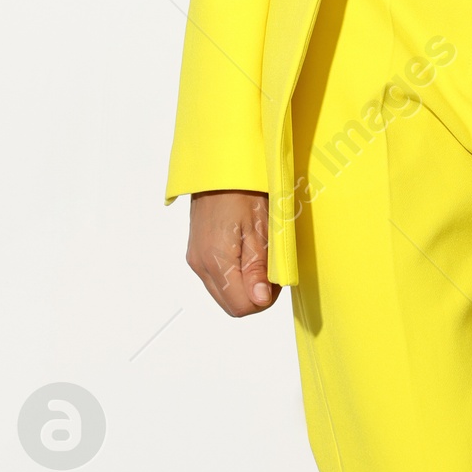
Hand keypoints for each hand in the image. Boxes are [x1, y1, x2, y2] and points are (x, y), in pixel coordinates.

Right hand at [186, 189, 278, 315]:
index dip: (264, 298)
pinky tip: (246, 250)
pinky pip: (217, 277)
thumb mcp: (260, 227)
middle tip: (271, 265)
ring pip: (224, 292)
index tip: (276, 275)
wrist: (220, 164)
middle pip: (231, 304)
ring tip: (260, 254)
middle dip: (255, 293)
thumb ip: (258, 268)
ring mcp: (196, 258)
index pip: (241, 306)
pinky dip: (234, 273)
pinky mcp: (197, 252)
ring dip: (245, 283)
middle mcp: (200, 264)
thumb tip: (259, 300)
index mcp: (215, 260)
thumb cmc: (243, 188)